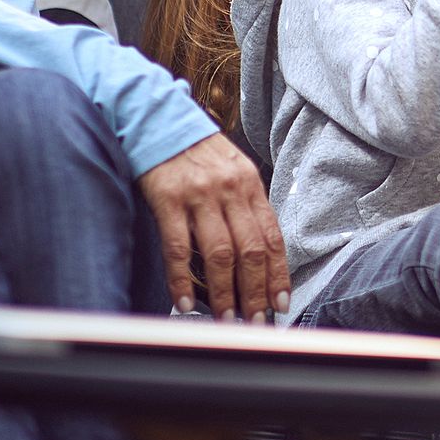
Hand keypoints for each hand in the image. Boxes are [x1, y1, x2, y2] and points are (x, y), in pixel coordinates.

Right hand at [137, 131, 285, 320]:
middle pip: (250, 250)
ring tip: (227, 318)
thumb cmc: (196, 151)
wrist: (157, 118)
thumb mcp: (232, 169)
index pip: (272, 238)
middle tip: (256, 321)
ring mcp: (198, 195)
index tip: (282, 303)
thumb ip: (244, 205)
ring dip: (225, 292)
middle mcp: (229, 190)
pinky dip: (182, 279)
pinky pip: (177, 248)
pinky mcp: (167, 199)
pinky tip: (186, 301)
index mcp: (249, 184)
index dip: (278, 274)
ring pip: (219, 253)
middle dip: (256, 292)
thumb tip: (256, 252)